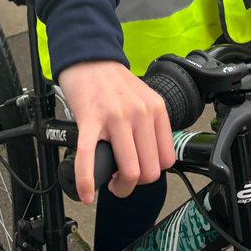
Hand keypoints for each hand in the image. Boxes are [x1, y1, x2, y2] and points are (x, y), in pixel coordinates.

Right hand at [57, 60, 174, 203]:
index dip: (151, 173)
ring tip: (110, 180)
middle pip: (149, 171)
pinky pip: (89, 157)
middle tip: (122, 180)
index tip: (139, 172)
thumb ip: (150, 125)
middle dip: (135, 184)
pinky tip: (85, 192)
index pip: (166, 159)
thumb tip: (148, 160)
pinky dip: (86, 180)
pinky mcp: (90, 118)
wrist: (89, 58)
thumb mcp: (143, 98)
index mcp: (155, 109)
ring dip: (119, 187)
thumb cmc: (113, 82)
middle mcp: (139, 113)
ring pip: (129, 171)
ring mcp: (115, 116)